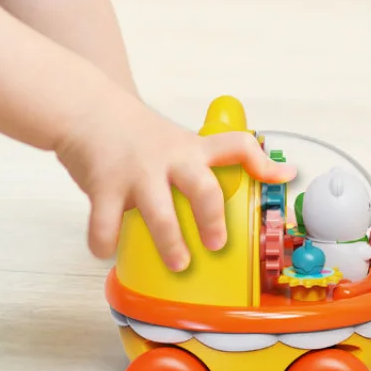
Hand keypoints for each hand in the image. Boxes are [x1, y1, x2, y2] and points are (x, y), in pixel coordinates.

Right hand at [54, 97, 296, 271]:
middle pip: (204, 189)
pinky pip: (105, 225)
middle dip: (213, 222)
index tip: (285, 175)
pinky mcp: (103, 186)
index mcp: (188, 148)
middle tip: (216, 243)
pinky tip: (105, 249)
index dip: (262, 162)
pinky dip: (104, 242)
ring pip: (161, 216)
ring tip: (178, 262)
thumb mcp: (169, 137)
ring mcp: (136, 173)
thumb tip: (218, 189)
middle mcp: (167, 159)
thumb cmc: (129, 129)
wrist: (85, 108)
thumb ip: (193, 160)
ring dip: (171, 245)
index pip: (235, 146)